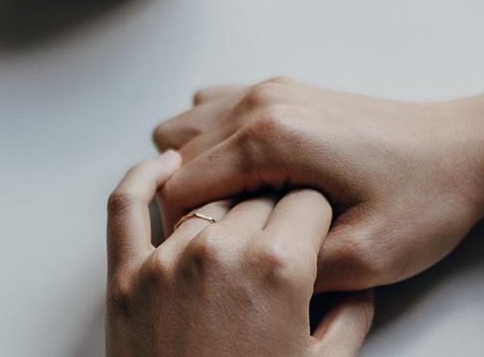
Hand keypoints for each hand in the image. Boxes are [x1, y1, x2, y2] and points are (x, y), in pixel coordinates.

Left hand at [106, 152, 373, 356]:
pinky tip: (167, 167)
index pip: (308, 201)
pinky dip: (143, 177)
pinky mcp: (124, 275)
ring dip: (228, 207)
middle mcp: (221, 249)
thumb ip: (351, 315)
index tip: (315, 227)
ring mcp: (166, 259)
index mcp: (278, 267)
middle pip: (259, 197)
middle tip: (281, 239)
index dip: (316, 215)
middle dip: (276, 214)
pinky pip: (125, 204)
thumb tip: (359, 281)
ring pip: (207, 199)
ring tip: (242, 221)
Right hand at [153, 72, 483, 291]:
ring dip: (200, 171)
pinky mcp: (283, 90)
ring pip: (188, 130)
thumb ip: (288, 268)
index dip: (188, 233)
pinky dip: (215, 144)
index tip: (222, 256)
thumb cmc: (426, 198)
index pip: (178, 188)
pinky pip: (214, 110)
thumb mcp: (364, 259)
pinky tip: (252, 174)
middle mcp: (261, 102)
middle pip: (176, 157)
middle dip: (193, 204)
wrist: (470, 148)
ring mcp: (271, 89)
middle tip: (239, 238)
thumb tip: (240, 270)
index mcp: (270, 137)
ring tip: (244, 207)